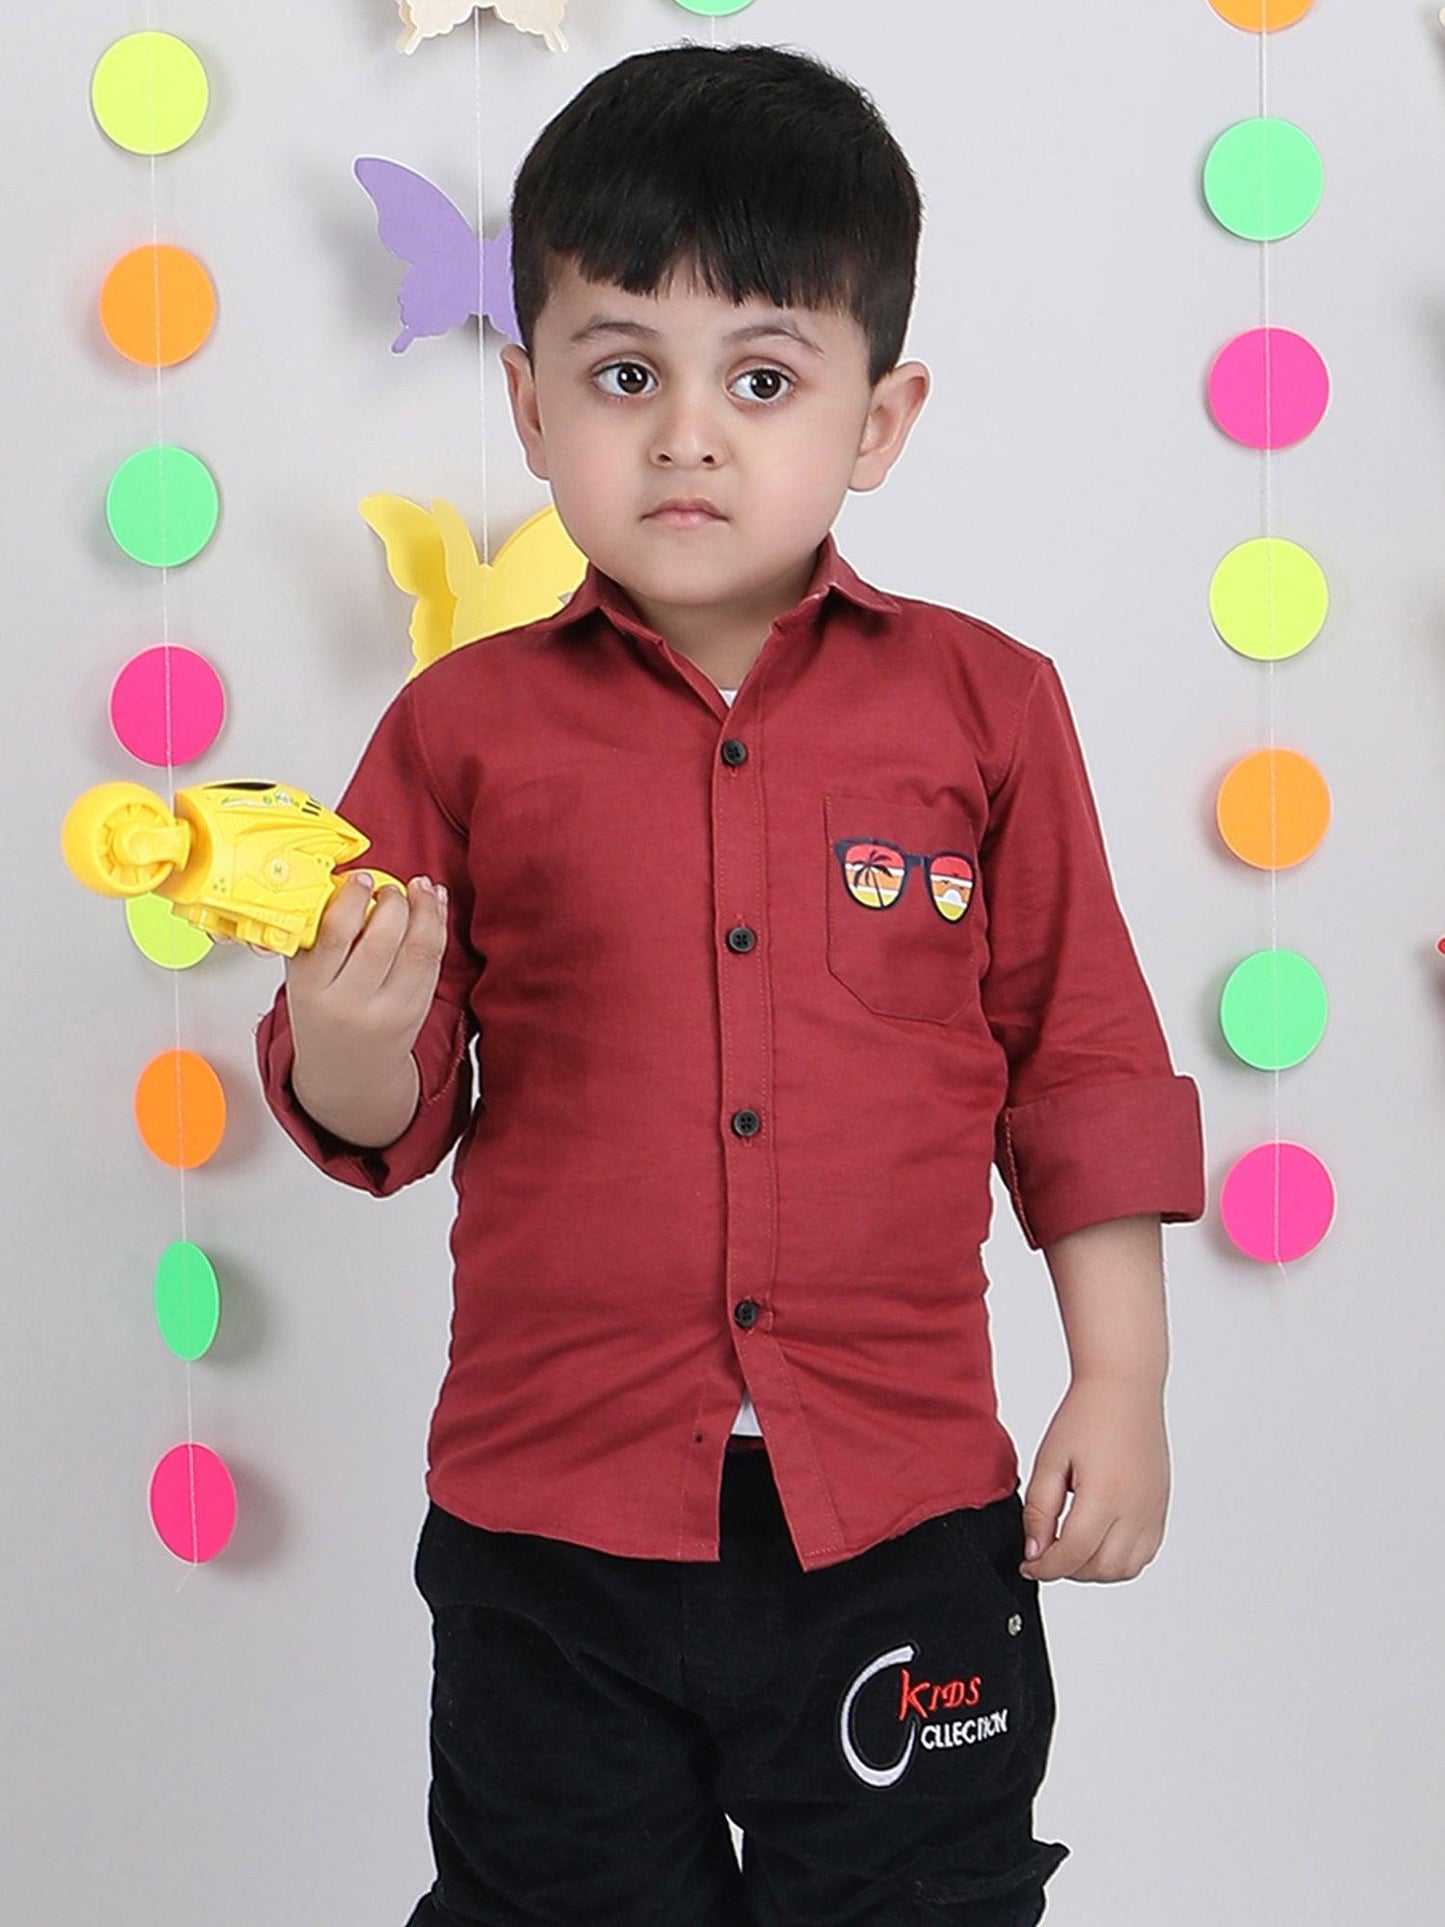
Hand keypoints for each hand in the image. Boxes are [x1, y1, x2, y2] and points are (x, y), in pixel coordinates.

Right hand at [284, 872, 448, 1144]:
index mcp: (312, 990)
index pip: (335, 936)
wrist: (348, 1072)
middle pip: (382, 940)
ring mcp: (388, 1011)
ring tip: (420, 887)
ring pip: (417, 950)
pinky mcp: (417, 1012)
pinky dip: (438, 928)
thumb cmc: (323, 1014)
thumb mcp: (303, 979)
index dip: (352, 899)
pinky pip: (433, 962)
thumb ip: (314, 936)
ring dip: (424, 910)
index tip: (360, 877)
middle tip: (390, 887)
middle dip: (393, 902)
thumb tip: (341, 882)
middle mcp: (351, 1004)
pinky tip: (434, 906)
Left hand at [1019, 1376, 1169, 1583]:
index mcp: (1105, 1496)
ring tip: (1070, 1548)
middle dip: (1067, 1570)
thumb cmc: (1085, 1416)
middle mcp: (1136, 1509)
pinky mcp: (1160, 1508)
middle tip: (1044, 1553)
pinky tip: (1097, 1542)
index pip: (1074, 1555)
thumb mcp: (1049, 1460)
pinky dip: (1119, 1560)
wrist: (1124, 1388)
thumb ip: (1039, 1510)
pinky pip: (1144, 1554)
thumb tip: (1035, 1552)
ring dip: (1094, 1570)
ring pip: (1125, 1569)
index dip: (1046, 1568)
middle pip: (1100, 1568)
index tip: (1028, 1564)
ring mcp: (1153, 1511)